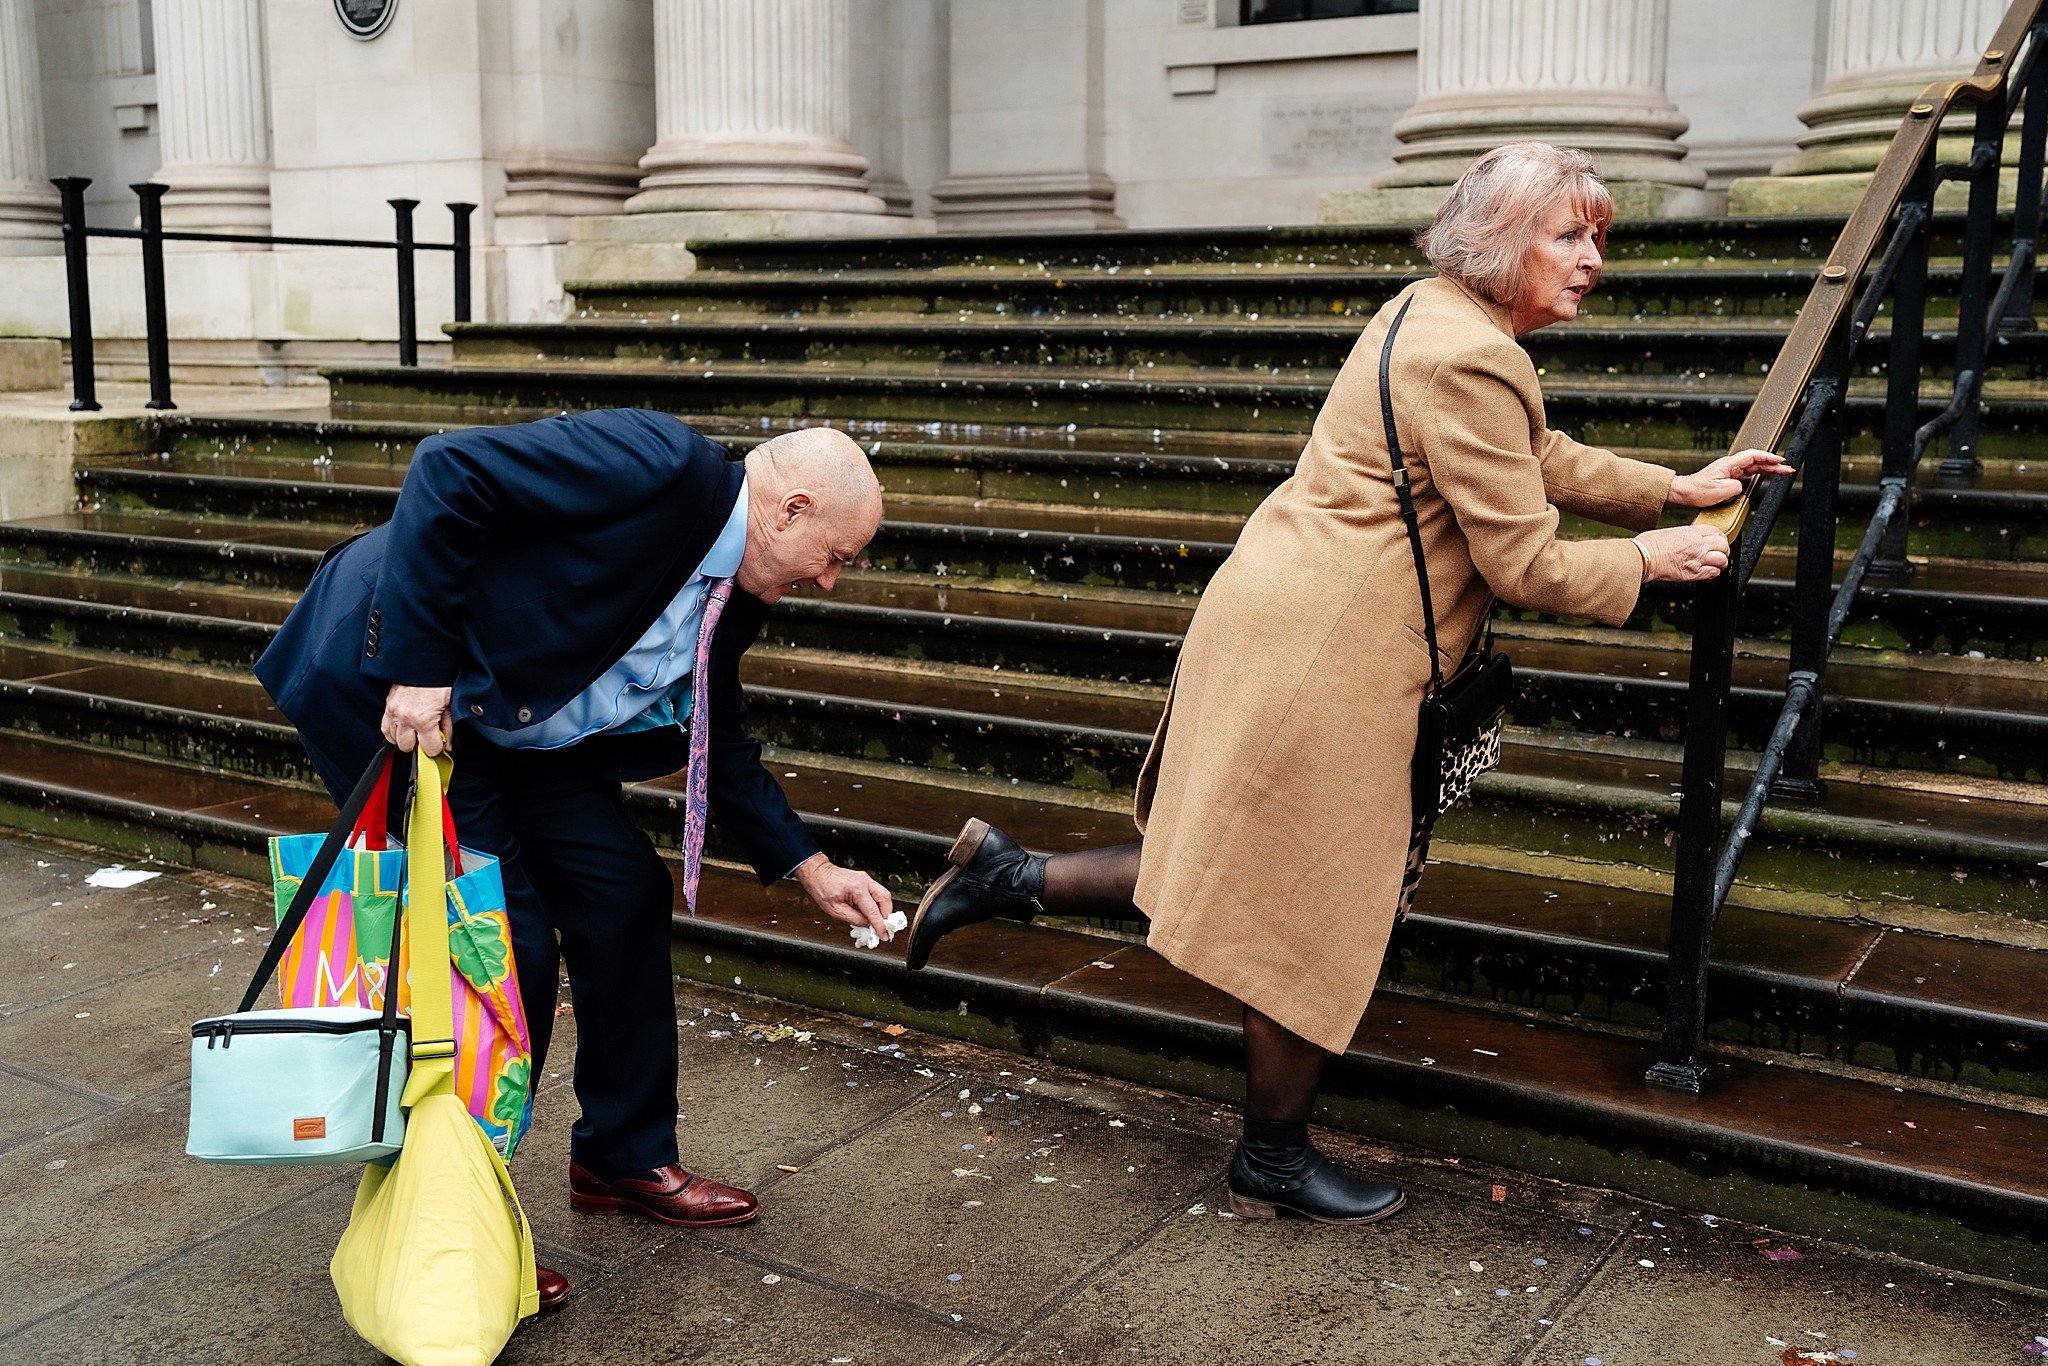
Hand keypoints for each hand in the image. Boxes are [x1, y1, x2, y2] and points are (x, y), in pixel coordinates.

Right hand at [382, 684, 453, 755]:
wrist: (424, 663)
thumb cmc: (438, 682)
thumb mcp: (450, 705)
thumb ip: (448, 728)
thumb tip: (447, 745)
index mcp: (424, 720)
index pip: (429, 749)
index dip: (436, 747)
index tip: (439, 742)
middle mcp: (406, 719)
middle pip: (408, 747)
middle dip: (419, 744)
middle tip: (427, 736)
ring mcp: (394, 713)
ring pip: (395, 740)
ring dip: (406, 738)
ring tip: (415, 731)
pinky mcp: (387, 707)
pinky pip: (385, 729)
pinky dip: (393, 731)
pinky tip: (403, 728)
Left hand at [792, 853, 894, 939]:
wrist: (818, 874)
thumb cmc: (822, 889)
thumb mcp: (836, 911)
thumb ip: (854, 919)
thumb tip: (867, 925)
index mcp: (857, 889)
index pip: (874, 911)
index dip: (880, 925)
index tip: (884, 935)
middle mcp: (865, 881)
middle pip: (886, 899)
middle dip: (887, 915)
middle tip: (883, 928)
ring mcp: (866, 879)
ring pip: (884, 895)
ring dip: (884, 909)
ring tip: (877, 921)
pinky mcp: (865, 880)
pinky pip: (878, 892)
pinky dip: (878, 904)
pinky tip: (872, 912)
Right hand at [1636, 525, 1731, 581]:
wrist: (1642, 558)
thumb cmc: (1648, 545)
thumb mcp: (1670, 532)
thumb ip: (1685, 535)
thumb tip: (1691, 539)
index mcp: (1691, 532)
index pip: (1716, 532)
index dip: (1720, 537)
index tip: (1717, 541)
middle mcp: (1697, 545)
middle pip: (1723, 545)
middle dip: (1723, 550)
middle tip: (1719, 553)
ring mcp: (1697, 559)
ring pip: (1722, 560)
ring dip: (1721, 563)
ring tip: (1715, 564)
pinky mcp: (1693, 573)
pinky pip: (1713, 573)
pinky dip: (1714, 573)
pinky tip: (1708, 571)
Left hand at [1669, 448, 1793, 507]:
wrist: (1684, 493)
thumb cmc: (1697, 490)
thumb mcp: (1720, 490)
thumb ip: (1736, 486)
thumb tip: (1742, 486)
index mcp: (1729, 464)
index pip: (1754, 456)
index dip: (1769, 457)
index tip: (1780, 461)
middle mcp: (1731, 465)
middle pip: (1757, 461)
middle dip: (1774, 464)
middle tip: (1788, 469)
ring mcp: (1730, 471)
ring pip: (1754, 467)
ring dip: (1768, 469)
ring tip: (1782, 472)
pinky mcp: (1728, 477)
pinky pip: (1748, 474)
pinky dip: (1759, 474)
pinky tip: (1765, 477)